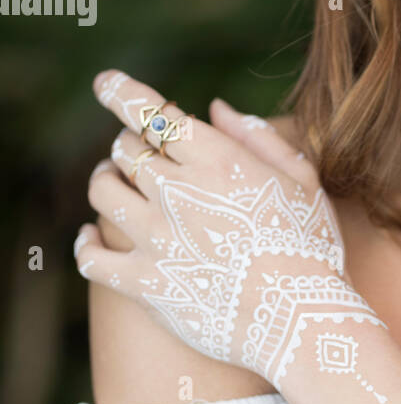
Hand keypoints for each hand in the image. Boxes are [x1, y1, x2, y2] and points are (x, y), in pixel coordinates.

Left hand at [73, 70, 384, 391]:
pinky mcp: (144, 282)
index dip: (123, 92)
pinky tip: (90, 238)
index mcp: (218, 160)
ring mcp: (156, 238)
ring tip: (113, 178)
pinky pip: (91, 256)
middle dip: (131, 142)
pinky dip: (85, 242)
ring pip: (103, 190)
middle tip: (140, 148)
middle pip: (128, 148)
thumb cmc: (312, 249)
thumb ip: (258, 137)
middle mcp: (179, 192)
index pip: (153, 113)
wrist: (302, 321)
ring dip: (106, 177)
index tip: (105, 82)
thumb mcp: (302, 181)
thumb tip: (216, 107)